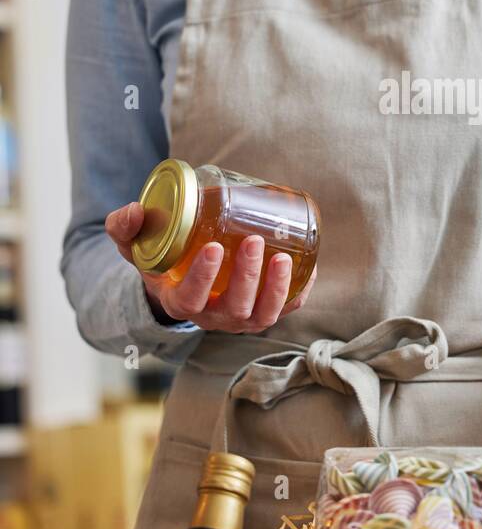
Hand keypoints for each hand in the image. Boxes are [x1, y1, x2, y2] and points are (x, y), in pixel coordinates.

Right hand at [105, 200, 317, 333]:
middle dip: (247, 278)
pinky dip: (297, 294)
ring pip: (262, 316)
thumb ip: (126, 229)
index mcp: (179, 301)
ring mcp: (239, 318)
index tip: (212, 248)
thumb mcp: (137, 246)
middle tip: (255, 242)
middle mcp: (212, 316)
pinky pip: (285, 310)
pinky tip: (308, 268)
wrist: (182, 279)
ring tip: (284, 257)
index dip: (202, 278)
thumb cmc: (162, 259)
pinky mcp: (261, 310)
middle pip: (234, 309)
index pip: (190, 299)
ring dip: (276, 290)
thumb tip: (133, 211)